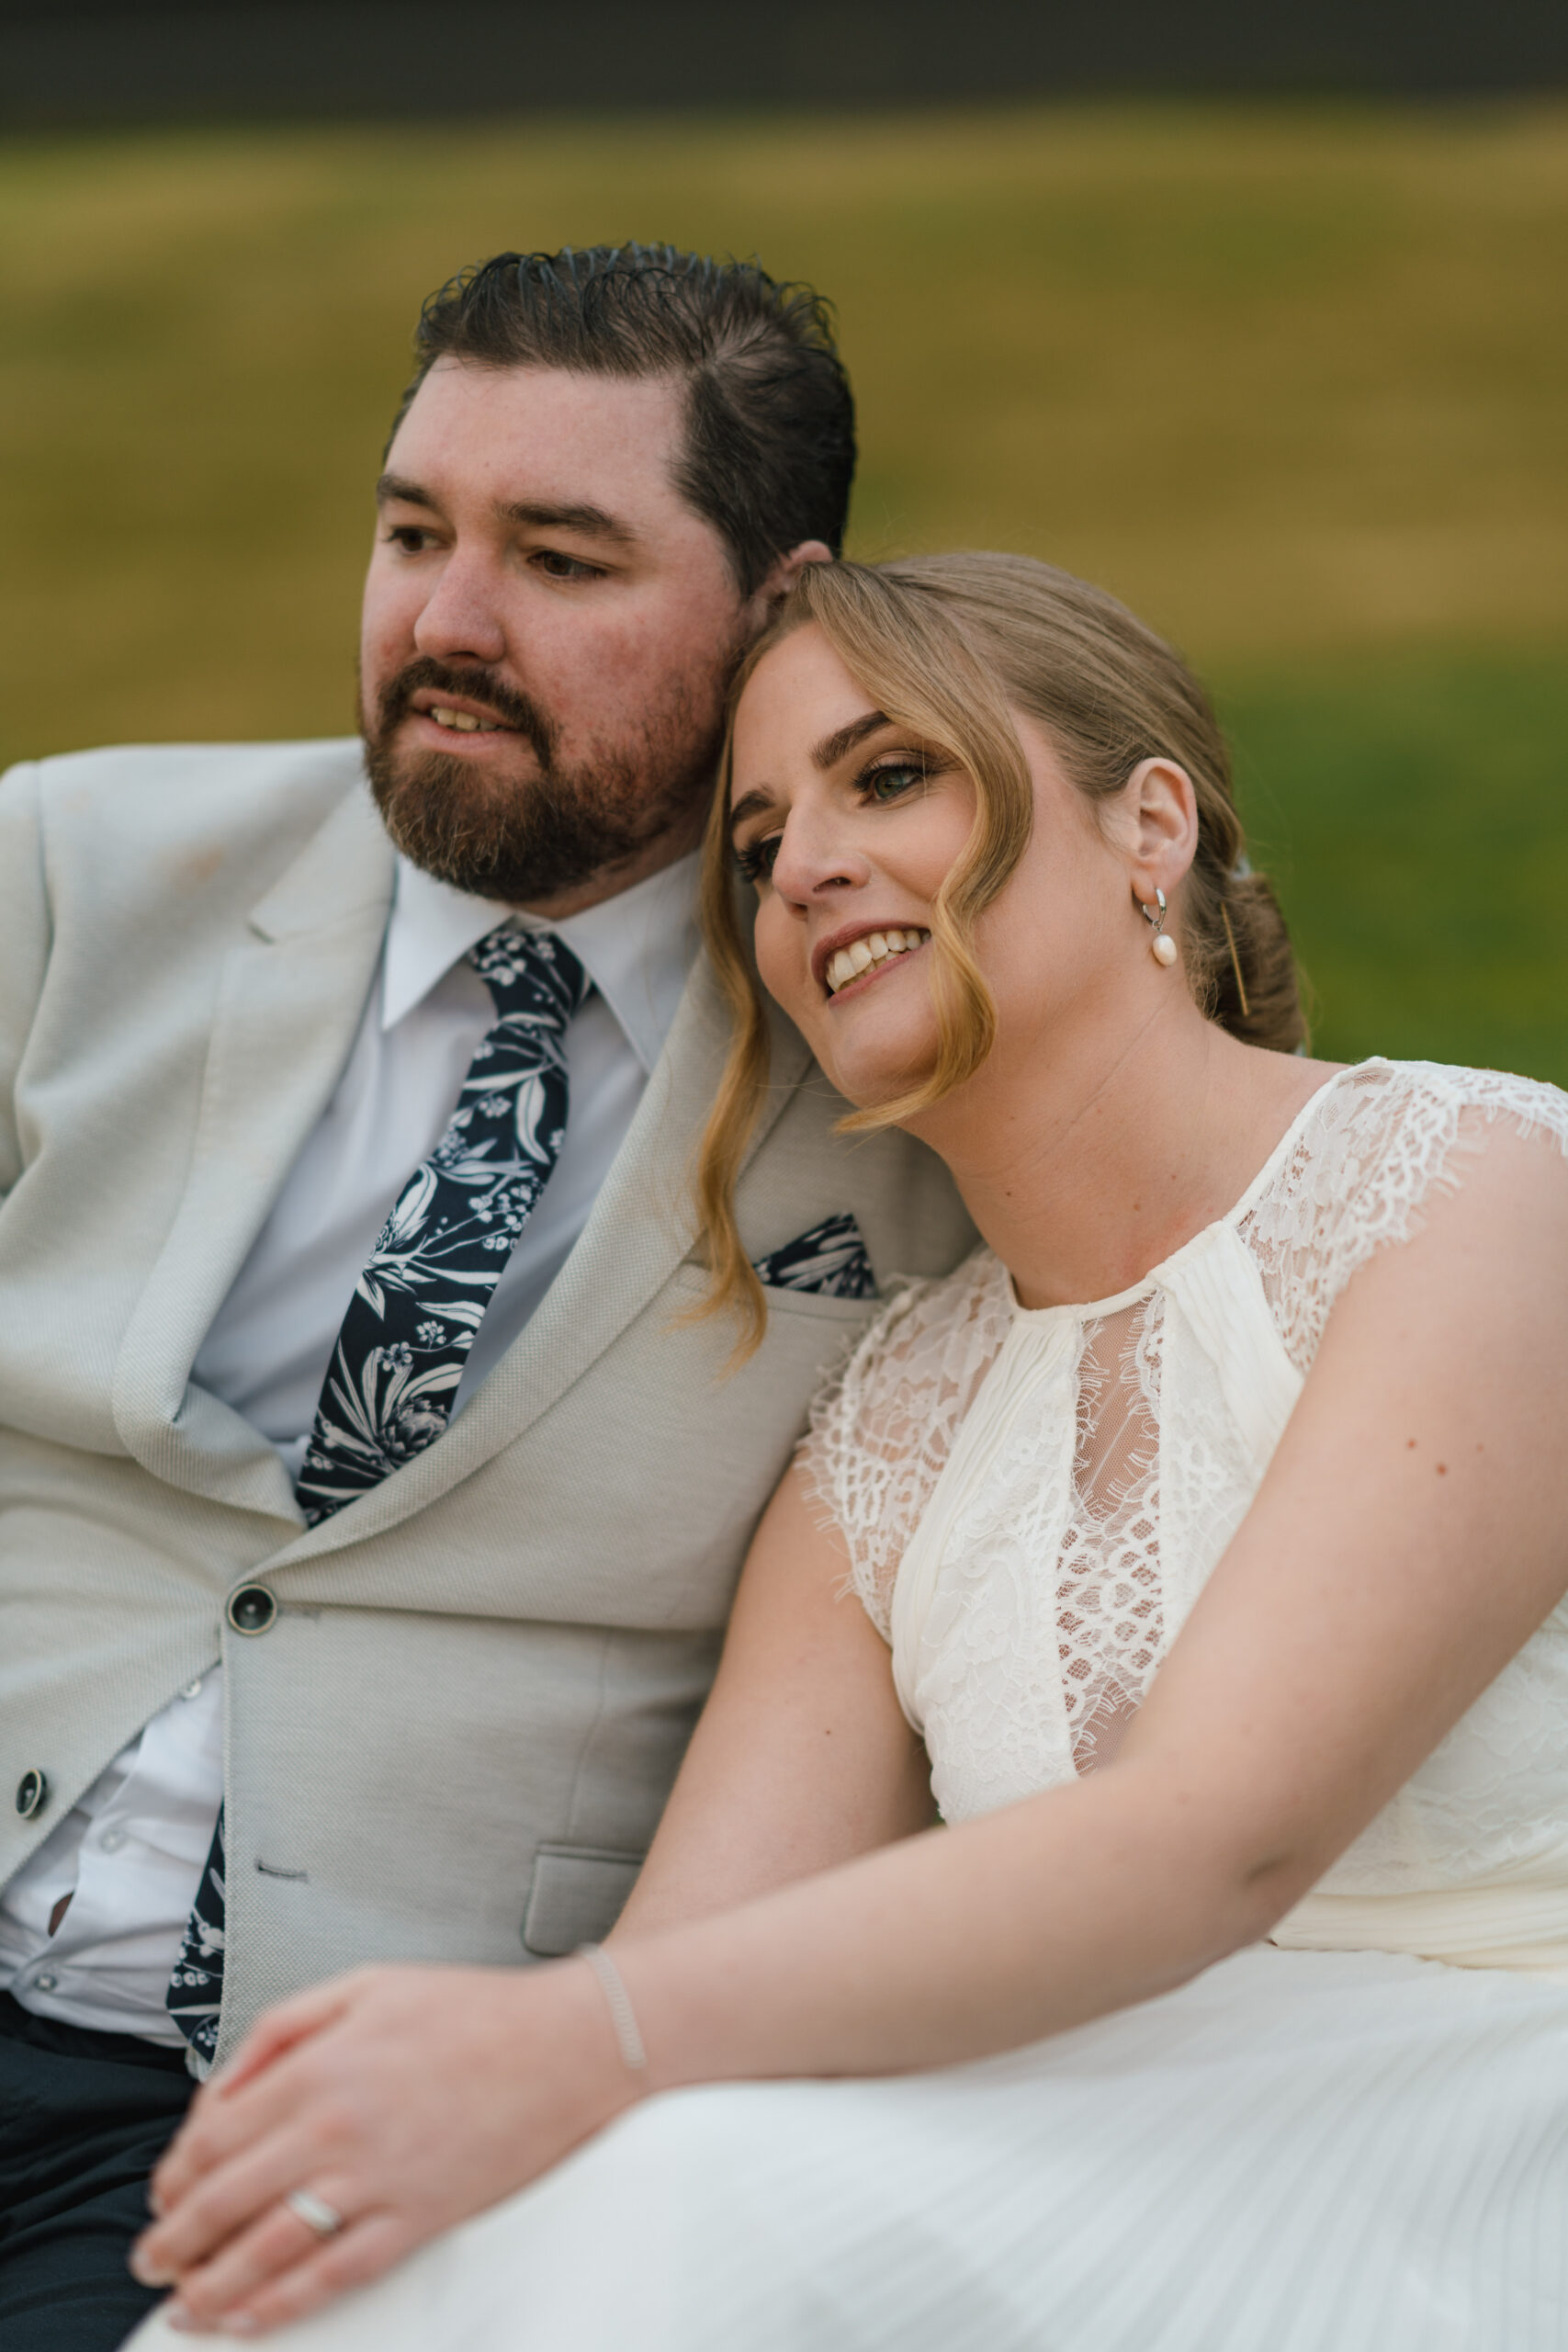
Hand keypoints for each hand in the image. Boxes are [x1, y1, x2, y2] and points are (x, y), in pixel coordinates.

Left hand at [131, 1958, 636, 2336]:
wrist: (567, 2045)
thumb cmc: (472, 2011)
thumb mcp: (365, 1985)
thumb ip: (283, 2029)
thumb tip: (223, 2087)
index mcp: (319, 2067)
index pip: (214, 2137)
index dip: (174, 2176)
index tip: (164, 2194)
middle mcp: (336, 2128)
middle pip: (225, 2201)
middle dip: (174, 2241)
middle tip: (152, 2262)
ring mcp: (377, 2180)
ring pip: (268, 2251)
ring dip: (213, 2287)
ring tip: (186, 2303)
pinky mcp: (418, 2219)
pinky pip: (333, 2275)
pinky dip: (282, 2306)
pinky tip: (252, 2318)